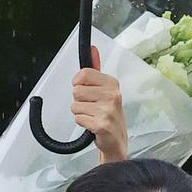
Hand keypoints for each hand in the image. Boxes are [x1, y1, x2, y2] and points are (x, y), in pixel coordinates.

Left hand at [71, 45, 127, 162]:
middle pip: (76, 91)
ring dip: (80, 113)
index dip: (78, 84)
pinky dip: (82, 123)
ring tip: (93, 117)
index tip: (84, 91)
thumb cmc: (109, 115)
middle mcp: (113, 95)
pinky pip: (78, 118)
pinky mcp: (101, 124)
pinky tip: (93, 125)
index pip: (83, 74)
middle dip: (79, 101)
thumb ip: (96, 71)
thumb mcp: (105, 90)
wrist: (116, 142)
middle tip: (91, 108)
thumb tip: (92, 49)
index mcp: (112, 83)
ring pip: (75, 106)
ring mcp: (108, 110)